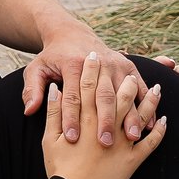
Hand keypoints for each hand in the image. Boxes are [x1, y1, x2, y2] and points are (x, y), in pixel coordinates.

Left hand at [22, 20, 146, 142]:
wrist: (71, 34)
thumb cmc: (52, 57)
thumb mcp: (36, 69)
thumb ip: (32, 89)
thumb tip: (30, 110)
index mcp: (73, 65)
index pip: (73, 96)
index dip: (72, 118)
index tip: (72, 139)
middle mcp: (98, 63)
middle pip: (103, 96)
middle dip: (105, 121)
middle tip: (105, 144)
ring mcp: (115, 64)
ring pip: (124, 93)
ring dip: (130, 116)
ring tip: (132, 137)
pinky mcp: (128, 66)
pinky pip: (139, 86)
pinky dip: (146, 105)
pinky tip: (148, 124)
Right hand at [41, 54, 164, 178]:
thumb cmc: (59, 167)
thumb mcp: (49, 138)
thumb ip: (53, 112)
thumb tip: (56, 89)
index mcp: (84, 119)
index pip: (89, 87)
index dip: (92, 70)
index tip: (95, 56)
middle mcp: (106, 126)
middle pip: (118, 95)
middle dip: (125, 80)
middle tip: (130, 71)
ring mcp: (122, 142)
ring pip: (139, 114)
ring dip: (149, 101)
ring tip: (158, 89)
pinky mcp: (132, 160)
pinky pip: (151, 143)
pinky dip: (159, 131)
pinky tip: (164, 121)